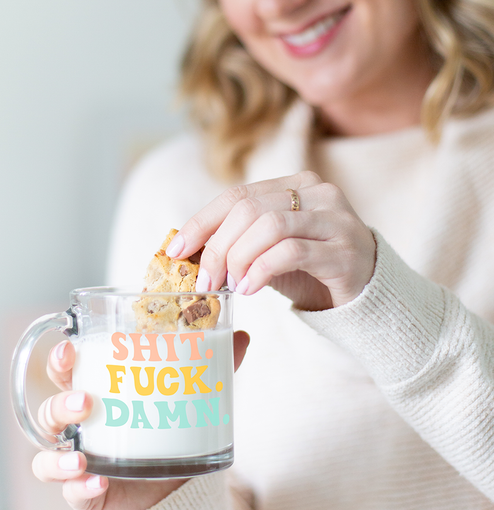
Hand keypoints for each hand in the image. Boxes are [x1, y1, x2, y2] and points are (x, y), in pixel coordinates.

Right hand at [31, 331, 250, 509]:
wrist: (173, 485)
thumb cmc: (167, 429)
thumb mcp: (187, 398)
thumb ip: (211, 369)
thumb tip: (243, 336)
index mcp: (98, 395)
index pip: (66, 373)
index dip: (61, 360)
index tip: (69, 349)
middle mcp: (82, 428)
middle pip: (50, 412)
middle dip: (60, 404)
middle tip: (84, 401)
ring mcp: (81, 462)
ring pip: (47, 456)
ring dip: (59, 455)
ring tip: (82, 455)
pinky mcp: (88, 493)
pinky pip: (72, 493)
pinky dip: (80, 488)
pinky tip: (98, 482)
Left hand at [166, 171, 375, 310]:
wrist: (365, 293)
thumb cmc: (310, 270)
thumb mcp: (269, 250)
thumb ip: (239, 241)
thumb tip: (188, 251)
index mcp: (295, 185)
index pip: (236, 196)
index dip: (201, 223)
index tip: (175, 250)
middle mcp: (317, 193)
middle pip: (249, 210)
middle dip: (216, 247)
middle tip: (204, 281)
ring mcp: (334, 218)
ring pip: (270, 225)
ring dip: (238, 258)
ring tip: (229, 286)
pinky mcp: (344, 249)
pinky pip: (291, 251)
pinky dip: (261, 270)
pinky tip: (249, 289)